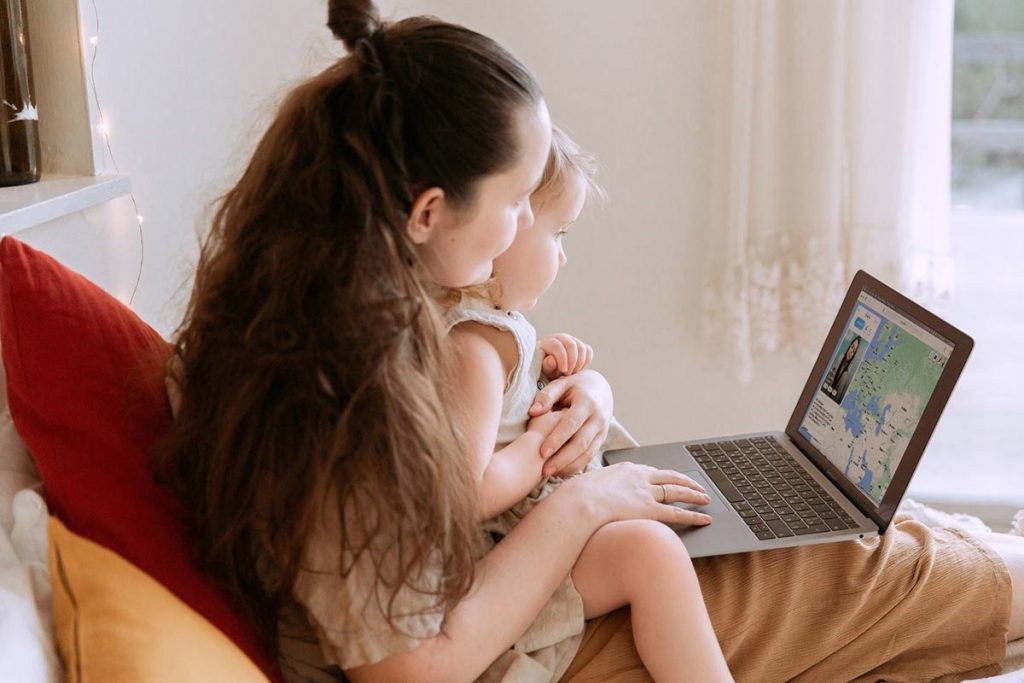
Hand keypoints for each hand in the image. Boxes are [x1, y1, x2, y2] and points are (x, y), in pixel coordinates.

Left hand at [528, 370, 611, 476]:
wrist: (601, 388)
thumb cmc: (575, 386)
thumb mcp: (562, 384)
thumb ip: (547, 396)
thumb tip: (533, 411)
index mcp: (587, 402)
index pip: (571, 424)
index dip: (557, 439)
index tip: (541, 452)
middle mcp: (598, 417)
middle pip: (581, 443)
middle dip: (562, 458)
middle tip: (545, 470)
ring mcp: (602, 430)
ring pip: (588, 453)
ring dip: (569, 466)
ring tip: (550, 474)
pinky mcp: (602, 439)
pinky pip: (590, 456)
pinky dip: (576, 466)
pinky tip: (560, 472)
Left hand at [538, 333, 592, 379]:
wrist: (551, 370)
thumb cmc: (545, 370)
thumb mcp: (544, 370)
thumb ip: (547, 366)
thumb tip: (551, 360)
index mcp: (549, 342)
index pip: (557, 346)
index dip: (562, 359)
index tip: (564, 371)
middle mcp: (561, 338)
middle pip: (571, 345)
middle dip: (572, 361)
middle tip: (568, 374)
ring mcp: (572, 340)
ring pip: (582, 348)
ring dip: (579, 363)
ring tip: (572, 373)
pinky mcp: (581, 345)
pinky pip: (588, 351)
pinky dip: (585, 362)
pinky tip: (577, 370)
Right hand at [564, 461, 713, 526]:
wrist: (579, 502)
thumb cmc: (577, 496)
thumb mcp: (589, 485)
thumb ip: (599, 489)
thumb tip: (594, 497)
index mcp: (625, 469)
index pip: (651, 471)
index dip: (664, 475)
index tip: (670, 478)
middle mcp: (640, 477)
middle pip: (669, 477)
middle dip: (685, 481)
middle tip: (697, 485)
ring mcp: (646, 492)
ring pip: (677, 492)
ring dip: (694, 495)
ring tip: (706, 499)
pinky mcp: (650, 509)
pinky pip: (677, 513)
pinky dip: (693, 516)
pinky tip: (704, 519)